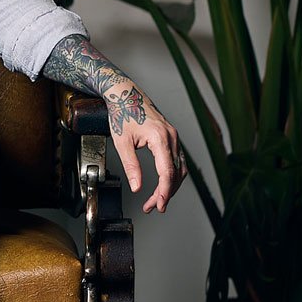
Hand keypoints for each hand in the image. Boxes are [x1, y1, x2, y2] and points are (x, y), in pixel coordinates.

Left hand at [104, 82, 183, 214]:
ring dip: (170, 186)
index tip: (160, 205)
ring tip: (156, 200)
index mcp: (160, 138)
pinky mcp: (171, 137)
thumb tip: (137, 188)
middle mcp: (171, 137)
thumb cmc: (122, 114)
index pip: (167, 172)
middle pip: (175, 173)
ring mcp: (174, 137)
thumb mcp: (122, 143)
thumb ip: (131, 166)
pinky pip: (177, 160)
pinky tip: (163, 185)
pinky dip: (171, 175)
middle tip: (154, 207)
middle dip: (166, 193)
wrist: (125, 95)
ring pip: (179, 168)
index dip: (165, 191)